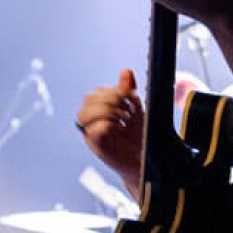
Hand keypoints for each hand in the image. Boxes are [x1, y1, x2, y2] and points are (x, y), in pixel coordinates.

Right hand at [78, 69, 144, 187]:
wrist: (148, 161)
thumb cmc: (140, 137)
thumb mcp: (137, 109)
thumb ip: (129, 90)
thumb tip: (125, 71)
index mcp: (100, 113)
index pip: (96, 94)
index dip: (113, 92)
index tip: (130, 99)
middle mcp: (93, 123)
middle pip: (88, 100)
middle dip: (110, 99)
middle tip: (127, 110)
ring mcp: (93, 136)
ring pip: (84, 114)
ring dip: (106, 111)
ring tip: (123, 118)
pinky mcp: (98, 148)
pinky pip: (94, 131)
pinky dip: (107, 124)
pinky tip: (119, 127)